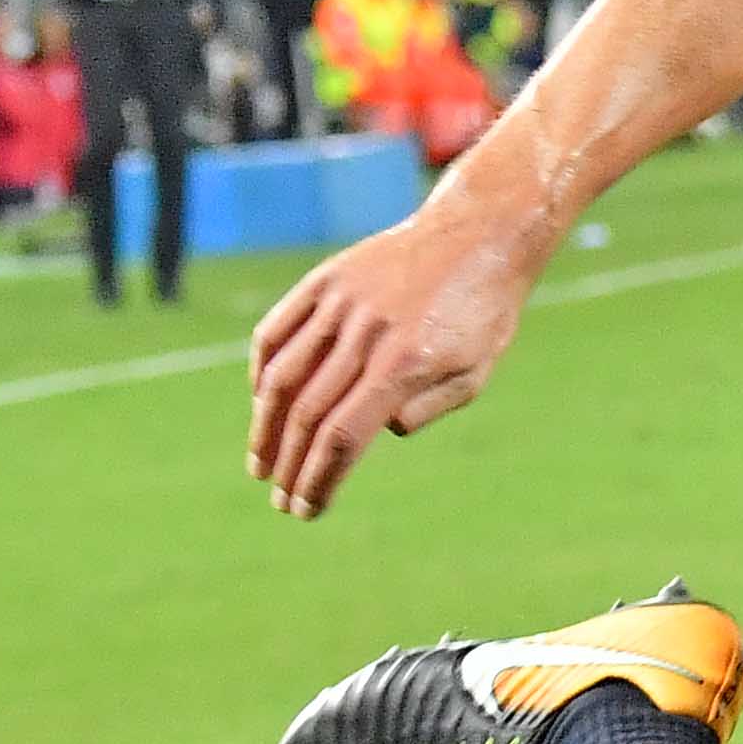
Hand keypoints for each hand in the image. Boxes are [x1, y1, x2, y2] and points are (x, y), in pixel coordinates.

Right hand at [245, 203, 538, 517]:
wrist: (478, 234)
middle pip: (308, 414)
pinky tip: (262, 403)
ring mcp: (341, 302)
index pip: (343, 438)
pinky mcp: (325, 280)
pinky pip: (277, 331)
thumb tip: (372, 433)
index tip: (306, 509)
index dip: (318, 479)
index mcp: (406, 364)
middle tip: (281, 499)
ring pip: (282, 374)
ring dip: (264, 427)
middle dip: (290, 466)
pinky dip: (262, 371)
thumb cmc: (482, 314)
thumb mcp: (473, 375)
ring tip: (260, 464)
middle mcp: (367, 333)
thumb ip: (424, 410)